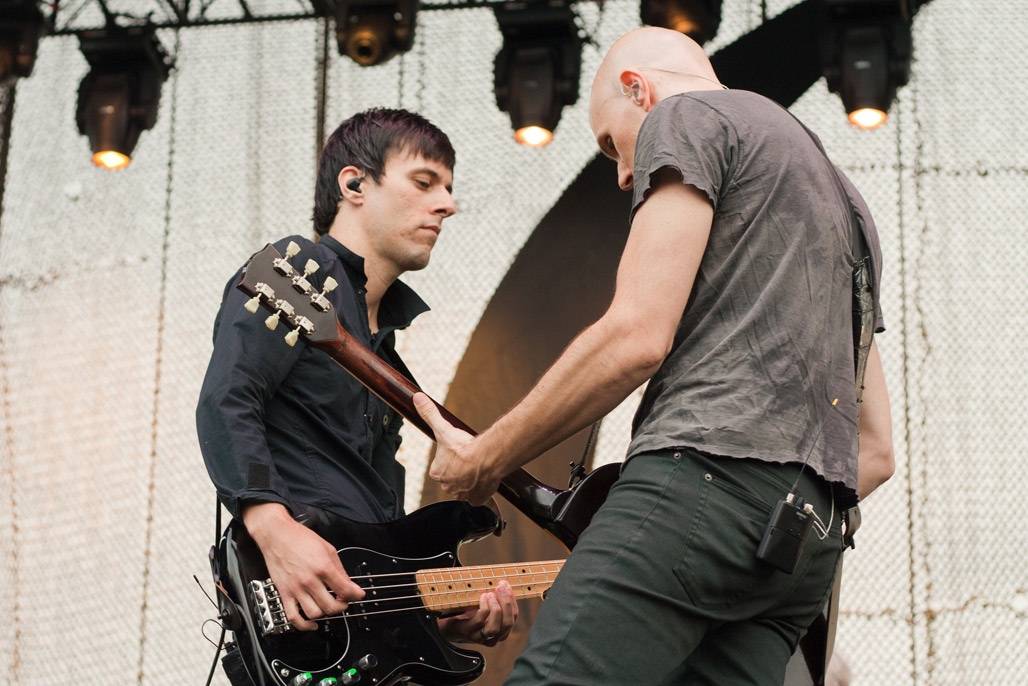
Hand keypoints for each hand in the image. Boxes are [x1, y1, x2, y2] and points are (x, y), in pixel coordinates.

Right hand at [243, 503, 364, 630]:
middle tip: (343, 601)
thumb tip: (351, 585)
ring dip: (324, 613)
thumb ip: (340, 569)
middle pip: (331, 606)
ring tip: (327, 605)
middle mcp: (309, 580)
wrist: (277, 535)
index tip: (357, 595)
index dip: (355, 595)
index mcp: (323, 567)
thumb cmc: (300, 538)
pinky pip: (293, 617)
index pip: (345, 590)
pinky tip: (312, 624)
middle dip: (341, 606)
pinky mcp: (284, 593)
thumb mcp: (328, 549)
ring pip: (314, 614)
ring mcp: (296, 588)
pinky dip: (304, 625)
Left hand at [413, 393, 500, 504]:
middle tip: (469, 459)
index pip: (440, 467)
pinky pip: (478, 497)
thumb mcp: (443, 428)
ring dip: (470, 481)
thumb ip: (430, 414)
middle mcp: (448, 487)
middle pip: (452, 478)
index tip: (457, 452)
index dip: (449, 458)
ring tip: (478, 468)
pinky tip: (486, 479)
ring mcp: (463, 495)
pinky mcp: (477, 499)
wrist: (486, 459)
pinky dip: (481, 490)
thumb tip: (417, 398)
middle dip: (460, 470)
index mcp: (437, 473)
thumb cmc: (463, 446)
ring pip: (465, 488)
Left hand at [437, 580, 517, 645]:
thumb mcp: (484, 607)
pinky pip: (480, 621)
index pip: (514, 618)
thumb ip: (495, 599)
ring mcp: (480, 636)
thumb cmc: (467, 613)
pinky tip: (483, 597)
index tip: (507, 586)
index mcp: (500, 630)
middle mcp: (493, 637)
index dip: (512, 601)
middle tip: (501, 587)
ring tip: (490, 594)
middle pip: (508, 624)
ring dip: (496, 607)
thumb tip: (504, 583)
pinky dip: (484, 607)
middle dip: (507, 603)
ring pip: (495, 627)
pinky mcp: (468, 632)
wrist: (447, 625)